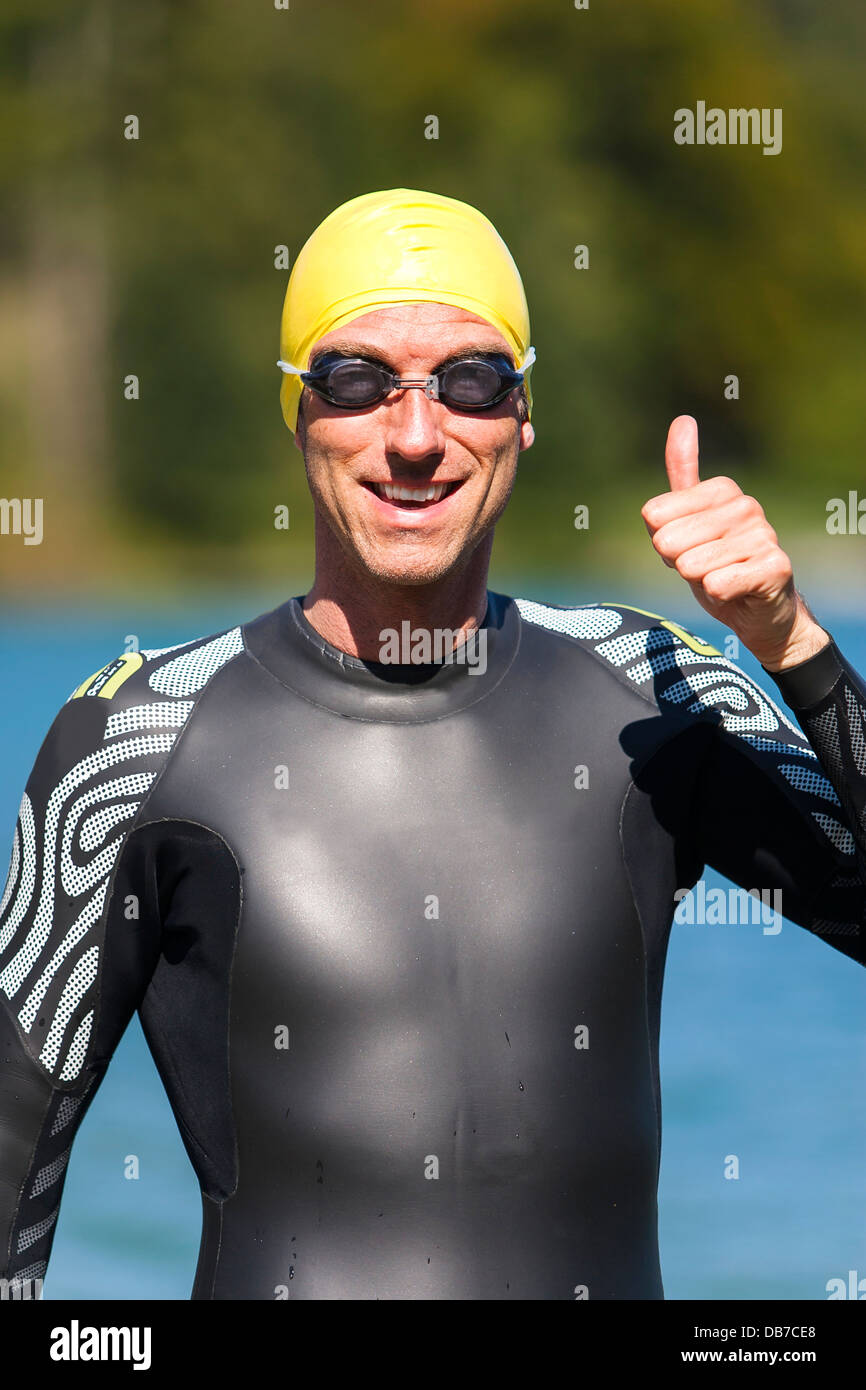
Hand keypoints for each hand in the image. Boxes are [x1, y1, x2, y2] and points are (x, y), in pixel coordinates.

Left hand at [640, 416, 828, 670]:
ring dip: (697, 581)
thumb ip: (681, 475)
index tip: (687, 547)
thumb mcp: (688, 520)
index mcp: (723, 490)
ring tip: (720, 579)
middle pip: (668, 540)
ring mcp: (763, 535)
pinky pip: (718, 583)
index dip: (661, 541)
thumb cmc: (718, 565)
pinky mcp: (774, 567)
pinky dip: (717, 594)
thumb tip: (683, 419)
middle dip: (677, 563)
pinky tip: (734, 592)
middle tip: (703, 568)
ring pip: (691, 564)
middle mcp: (746, 506)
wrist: (759, 612)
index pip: (654, 515)